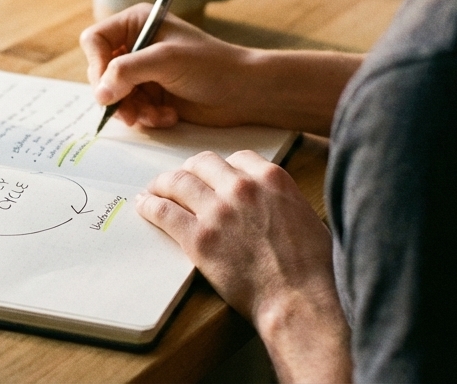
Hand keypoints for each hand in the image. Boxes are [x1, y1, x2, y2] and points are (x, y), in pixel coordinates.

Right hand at [81, 4, 262, 128]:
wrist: (243, 92)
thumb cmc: (211, 65)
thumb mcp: (166, 61)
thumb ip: (127, 72)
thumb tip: (99, 94)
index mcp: (137, 23)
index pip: (95, 41)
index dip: (97, 65)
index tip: (108, 87)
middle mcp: (136, 45)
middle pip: (100, 72)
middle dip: (116, 95)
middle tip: (130, 112)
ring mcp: (143, 72)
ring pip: (114, 96)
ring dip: (133, 110)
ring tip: (155, 115)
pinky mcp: (151, 95)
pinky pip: (131, 109)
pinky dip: (146, 117)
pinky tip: (168, 116)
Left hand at [138, 150, 350, 381]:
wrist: (299, 299)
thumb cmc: (312, 267)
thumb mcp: (305, 215)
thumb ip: (281, 198)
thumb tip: (271, 200)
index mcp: (271, 179)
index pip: (238, 158)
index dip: (223, 168)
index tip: (214, 177)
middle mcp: (242, 188)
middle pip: (203, 163)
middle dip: (190, 170)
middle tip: (180, 181)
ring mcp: (218, 211)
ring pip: (178, 182)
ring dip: (163, 184)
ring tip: (154, 189)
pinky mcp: (198, 238)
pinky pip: (164, 212)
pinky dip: (150, 206)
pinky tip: (144, 206)